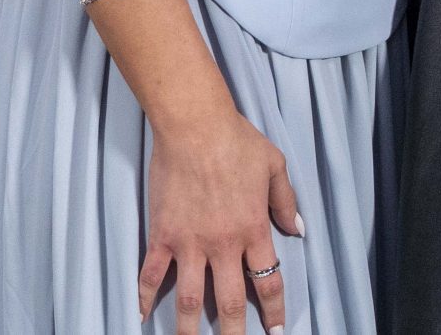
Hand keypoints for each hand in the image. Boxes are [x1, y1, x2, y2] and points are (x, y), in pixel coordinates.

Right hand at [137, 108, 302, 334]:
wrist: (194, 126)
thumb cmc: (236, 140)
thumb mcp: (274, 166)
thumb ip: (286, 202)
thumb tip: (297, 230)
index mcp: (253, 230)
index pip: (268, 281)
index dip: (274, 310)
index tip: (275, 330)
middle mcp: (223, 244)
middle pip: (231, 302)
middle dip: (234, 333)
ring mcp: (190, 243)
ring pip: (190, 299)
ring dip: (189, 329)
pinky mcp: (162, 235)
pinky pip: (152, 275)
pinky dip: (145, 297)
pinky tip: (143, 314)